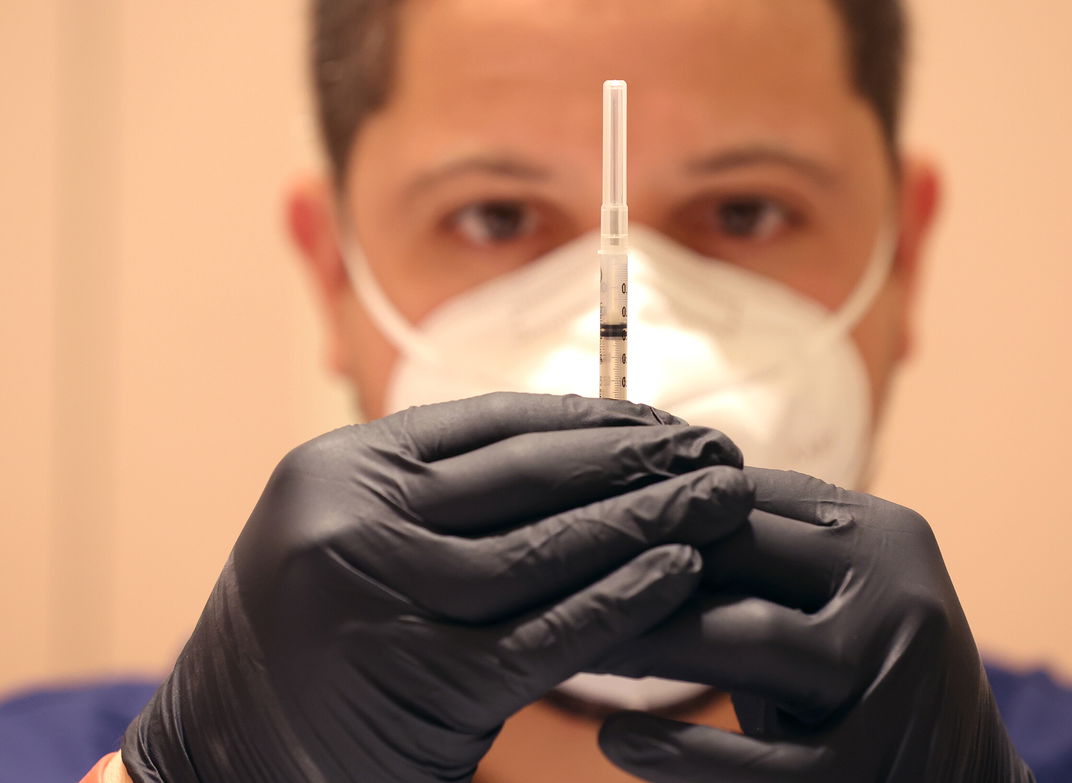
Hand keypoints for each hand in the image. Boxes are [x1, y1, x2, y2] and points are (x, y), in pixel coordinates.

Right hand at [121, 393, 751, 782]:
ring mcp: (381, 602)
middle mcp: (351, 521)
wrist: (223, 755)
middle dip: (634, 460)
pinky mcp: (420, 684)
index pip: (491, 424)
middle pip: (525, 476)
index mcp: (340, 469)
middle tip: (715, 450)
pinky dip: (619, 601)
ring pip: (542, 549)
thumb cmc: (313, 638)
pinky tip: (681, 571)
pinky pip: (544, 635)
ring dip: (646, 521)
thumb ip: (441, 493)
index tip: (664, 421)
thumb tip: (581, 448)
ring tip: (722, 499)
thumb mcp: (352, 535)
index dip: (591, 419)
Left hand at [596, 467, 1033, 781]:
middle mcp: (899, 589)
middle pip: (742, 551)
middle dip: (639, 564)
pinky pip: (757, 762)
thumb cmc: (856, 684)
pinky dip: (679, 752)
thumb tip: (623, 497)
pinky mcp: (871, 769)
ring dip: (647, 641)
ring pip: (747, 636)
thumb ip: (754, 555)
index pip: (748, 494)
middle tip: (552, 576)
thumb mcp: (822, 601)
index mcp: (881, 533)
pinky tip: (617, 740)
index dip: (654, 505)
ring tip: (575, 650)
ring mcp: (894, 679)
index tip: (572, 514)